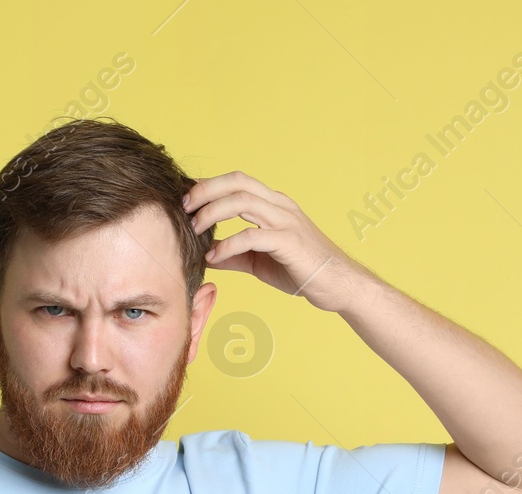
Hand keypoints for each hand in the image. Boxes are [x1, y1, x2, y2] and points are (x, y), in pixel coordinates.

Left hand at [184, 171, 369, 312]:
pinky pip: (251, 236)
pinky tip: (214, 258)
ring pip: (242, 202)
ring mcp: (286, 221)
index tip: (186, 198)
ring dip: (212, 214)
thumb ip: (234, 254)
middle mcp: (279, 206)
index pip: (237, 181)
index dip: (209, 185)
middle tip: (184, 207)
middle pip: (237, 182)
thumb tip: (205, 255)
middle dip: (206, 191)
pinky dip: (227, 245)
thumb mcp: (259, 260)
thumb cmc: (300, 269)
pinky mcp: (289, 242)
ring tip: (194, 230)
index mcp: (273, 204)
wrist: (337, 284)